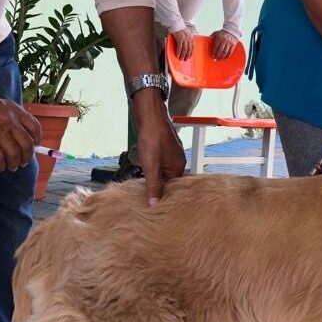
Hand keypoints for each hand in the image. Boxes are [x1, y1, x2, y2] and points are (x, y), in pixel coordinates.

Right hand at [0, 92, 41, 171]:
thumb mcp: (0, 104)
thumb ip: (12, 116)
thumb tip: (21, 133)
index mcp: (15, 110)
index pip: (35, 128)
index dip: (37, 140)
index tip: (35, 147)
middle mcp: (10, 121)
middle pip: (27, 144)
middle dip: (27, 156)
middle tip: (23, 162)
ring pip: (14, 154)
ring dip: (14, 164)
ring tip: (11, 167)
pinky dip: (0, 166)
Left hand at [131, 89, 185, 205]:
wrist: (149, 115)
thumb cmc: (152, 137)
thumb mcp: (151, 166)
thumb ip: (153, 186)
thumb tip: (154, 205)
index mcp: (179, 167)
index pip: (173, 189)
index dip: (162, 198)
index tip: (152, 207)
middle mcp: (178, 161)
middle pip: (168, 181)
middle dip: (158, 188)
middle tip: (145, 200)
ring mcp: (171, 153)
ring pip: (163, 172)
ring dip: (154, 178)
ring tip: (143, 188)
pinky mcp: (163, 147)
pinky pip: (160, 164)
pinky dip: (153, 169)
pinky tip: (144, 172)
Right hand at [171, 27, 196, 60]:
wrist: (176, 23)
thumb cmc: (179, 28)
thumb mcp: (185, 33)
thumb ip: (187, 39)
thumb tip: (185, 46)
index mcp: (190, 37)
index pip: (192, 47)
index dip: (191, 53)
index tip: (189, 57)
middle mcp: (189, 38)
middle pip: (189, 49)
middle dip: (187, 55)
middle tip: (185, 60)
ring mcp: (184, 38)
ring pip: (185, 49)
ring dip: (183, 55)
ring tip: (181, 58)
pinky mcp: (180, 38)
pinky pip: (180, 47)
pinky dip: (179, 52)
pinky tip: (177, 55)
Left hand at [210, 30, 238, 59]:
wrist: (231, 30)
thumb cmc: (222, 32)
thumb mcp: (216, 33)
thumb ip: (211, 37)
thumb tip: (206, 41)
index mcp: (219, 38)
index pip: (216, 47)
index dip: (214, 52)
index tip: (213, 56)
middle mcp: (224, 40)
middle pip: (220, 50)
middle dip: (218, 55)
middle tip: (216, 58)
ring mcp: (229, 42)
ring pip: (225, 52)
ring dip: (222, 56)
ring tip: (220, 59)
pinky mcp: (233, 44)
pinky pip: (230, 51)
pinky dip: (228, 55)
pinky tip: (226, 57)